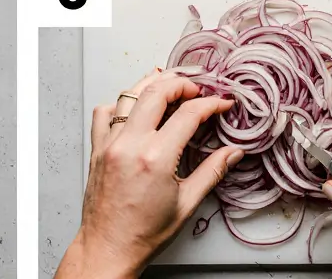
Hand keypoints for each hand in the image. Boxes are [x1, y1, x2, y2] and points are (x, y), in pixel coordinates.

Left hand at [56, 71, 240, 278]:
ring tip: (170, 85)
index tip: (221, 103)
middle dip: (181, 83)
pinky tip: (136, 108)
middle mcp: (130, 144)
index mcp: (155, 158)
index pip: (188, 114)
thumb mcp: (186, 204)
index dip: (210, 103)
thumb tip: (234, 152)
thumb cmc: (145, 233)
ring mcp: (110, 142)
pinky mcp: (97, 146)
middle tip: (197, 89)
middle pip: (156, 91)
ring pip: (129, 94)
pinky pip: (105, 112)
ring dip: (151, 84)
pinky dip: (121, 103)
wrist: (109, 248)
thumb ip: (212, 172)